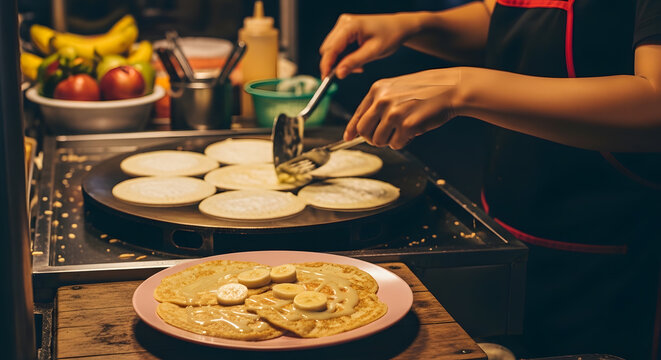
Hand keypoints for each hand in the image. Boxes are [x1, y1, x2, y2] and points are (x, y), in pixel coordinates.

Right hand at [320, 13, 420, 78]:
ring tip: (359, 66)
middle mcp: (343, 23)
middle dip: (335, 64)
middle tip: (351, 73)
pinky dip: (344, 57)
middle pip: (328, 49)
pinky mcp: (345, 30)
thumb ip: (354, 62)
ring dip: (341, 61)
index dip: (326, 65)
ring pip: (332, 49)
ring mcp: (343, 25)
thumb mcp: (373, 52)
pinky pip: (338, 47)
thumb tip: (338, 74)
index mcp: (350, 25)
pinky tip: (357, 60)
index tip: (325, 79)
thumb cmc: (390, 36)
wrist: (398, 27)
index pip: (330, 48)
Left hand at [344, 68, 464, 148]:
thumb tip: (360, 129)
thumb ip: (378, 104)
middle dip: (372, 138)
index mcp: (377, 90)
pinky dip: (404, 141)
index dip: (352, 129)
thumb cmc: (425, 90)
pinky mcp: (407, 125)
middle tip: (384, 137)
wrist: (450, 88)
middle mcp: (382, 100)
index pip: (358, 115)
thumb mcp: (396, 88)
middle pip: (364, 131)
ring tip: (403, 129)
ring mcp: (394, 113)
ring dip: (390, 140)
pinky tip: (414, 129)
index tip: (348, 138)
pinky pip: (396, 144)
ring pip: (378, 141)